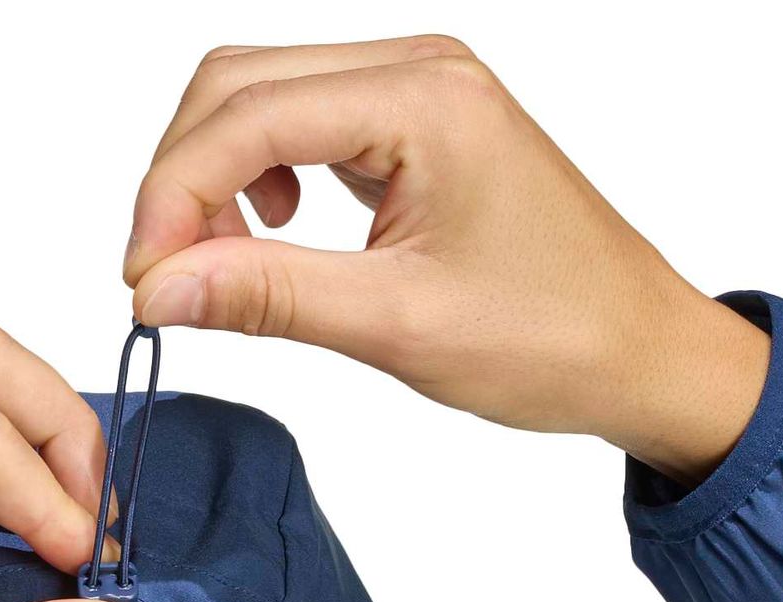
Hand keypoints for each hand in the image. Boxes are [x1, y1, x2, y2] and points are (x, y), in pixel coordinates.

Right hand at [123, 37, 768, 483]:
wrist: (641, 352)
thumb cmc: (553, 338)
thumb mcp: (396, 325)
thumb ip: (267, 296)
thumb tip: (157, 291)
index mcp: (423, 98)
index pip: (246, 115)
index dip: (172, 198)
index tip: (142, 284)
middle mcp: (418, 68)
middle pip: (236, 85)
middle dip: (180, 180)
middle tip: (162, 281)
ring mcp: (417, 90)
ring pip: (260, 99)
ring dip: (214, 179)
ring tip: (218, 269)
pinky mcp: (414, 125)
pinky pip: (302, 124)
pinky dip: (258, 179)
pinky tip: (273, 239)